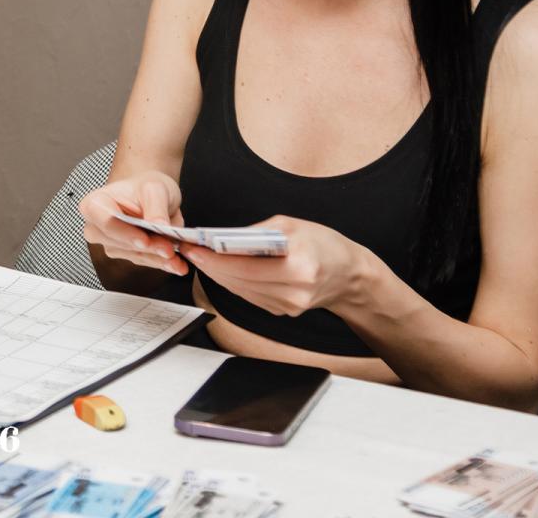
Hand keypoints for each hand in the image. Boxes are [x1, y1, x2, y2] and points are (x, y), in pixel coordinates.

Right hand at [77, 172, 189, 275]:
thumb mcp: (154, 188)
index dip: (124, 233)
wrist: (151, 194)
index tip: (145, 240)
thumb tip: (159, 225)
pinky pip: (145, 261)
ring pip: (134, 255)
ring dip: (157, 258)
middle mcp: (98, 228)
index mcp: (95, 205)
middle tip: (169, 249)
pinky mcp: (127, 255)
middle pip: (120, 243)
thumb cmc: (145, 187)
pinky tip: (177, 264)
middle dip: (147, 248)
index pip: (106, 222)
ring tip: (177, 258)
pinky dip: (162, 263)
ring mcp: (111, 244)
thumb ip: (155, 206)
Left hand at [181, 215, 368, 316]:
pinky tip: (220, 269)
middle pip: (240, 281)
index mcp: (299, 267)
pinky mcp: (283, 311)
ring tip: (199, 257)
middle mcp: (294, 292)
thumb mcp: (292, 225)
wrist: (349, 275)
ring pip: (241, 291)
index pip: (246, 266)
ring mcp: (288, 306)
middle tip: (188, 250)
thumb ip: (257, 232)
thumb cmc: (323, 243)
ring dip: (218, 274)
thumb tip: (222, 238)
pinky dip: (234, 282)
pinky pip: (250, 296)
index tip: (193, 246)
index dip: (215, 258)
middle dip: (210, 265)